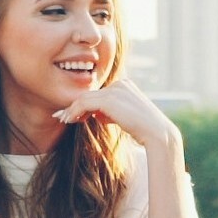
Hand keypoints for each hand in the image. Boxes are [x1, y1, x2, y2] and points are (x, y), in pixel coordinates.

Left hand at [53, 82, 183, 152]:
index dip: (83, 104)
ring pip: (85, 98)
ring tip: (63, 120)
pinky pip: (85, 103)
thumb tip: (93, 114)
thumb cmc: (142, 130)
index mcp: (125, 85)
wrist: (156, 134)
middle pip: (90, 94)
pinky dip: (74, 111)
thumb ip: (109, 112)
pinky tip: (68, 120)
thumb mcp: (124, 117)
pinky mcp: (110, 99)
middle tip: (61, 117)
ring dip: (72, 110)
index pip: (99, 93)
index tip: (70, 114)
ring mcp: (115, 90)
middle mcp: (120, 83)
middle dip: (74, 106)